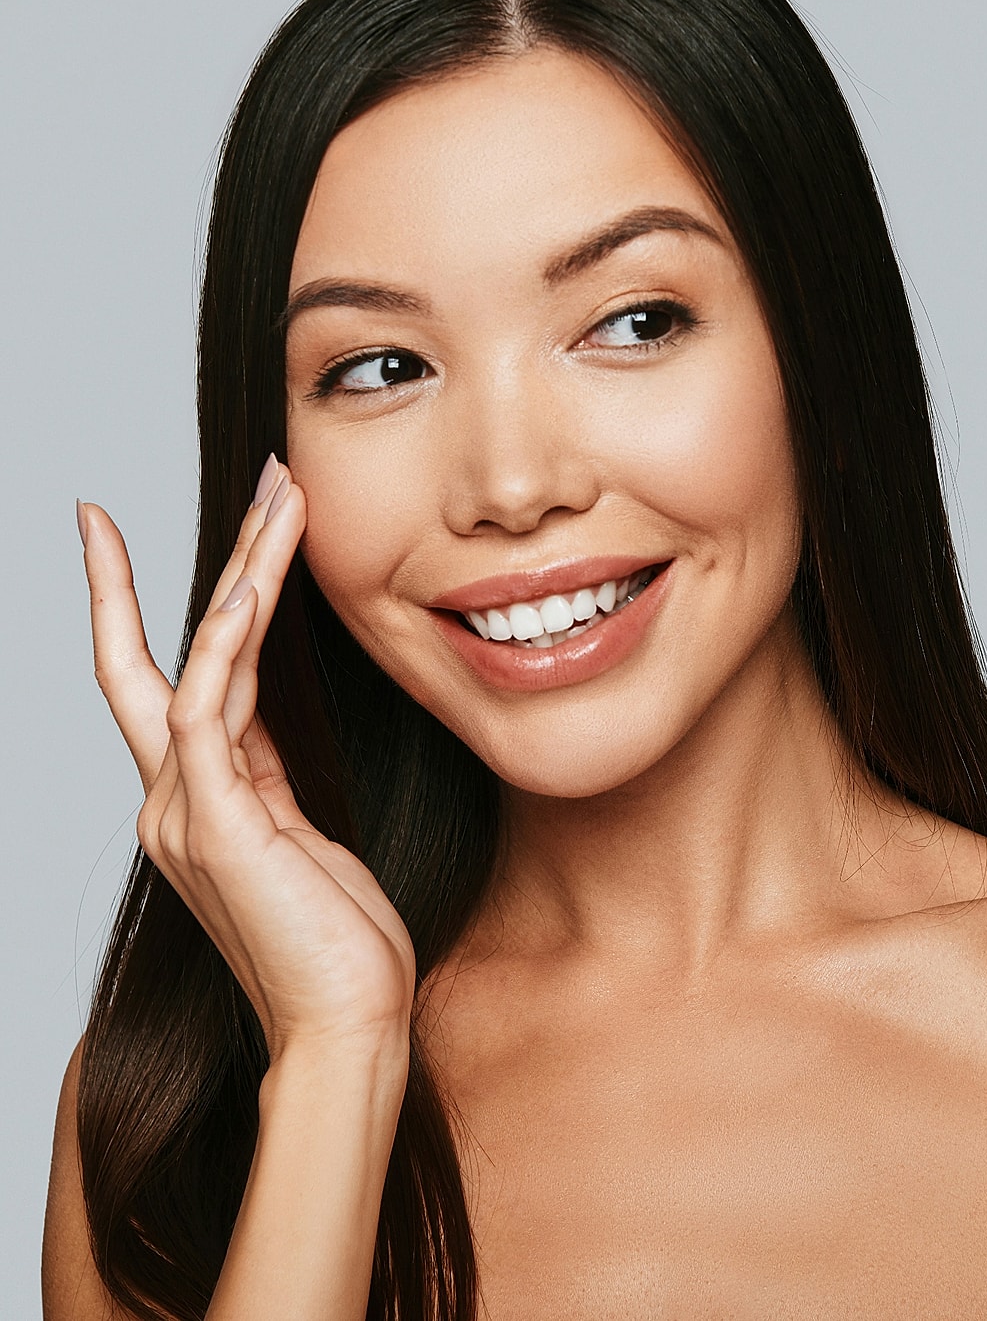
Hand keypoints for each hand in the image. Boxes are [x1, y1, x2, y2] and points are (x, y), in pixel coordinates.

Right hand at [79, 460, 415, 1070]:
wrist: (342, 1029)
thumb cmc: (337, 942)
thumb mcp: (300, 837)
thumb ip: (267, 774)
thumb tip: (263, 717)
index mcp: (196, 798)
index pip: (166, 676)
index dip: (148, 600)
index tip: (122, 529)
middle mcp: (175, 796)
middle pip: (176, 648)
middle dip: (220, 559)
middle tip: (263, 478)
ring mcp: (186, 809)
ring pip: (202, 659)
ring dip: (245, 571)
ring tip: (282, 496)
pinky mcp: (216, 823)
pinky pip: (209, 711)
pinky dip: (227, 641)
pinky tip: (254, 584)